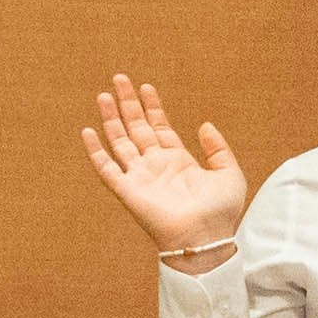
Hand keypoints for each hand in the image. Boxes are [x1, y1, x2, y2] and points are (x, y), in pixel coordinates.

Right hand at [86, 73, 254, 257]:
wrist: (205, 238)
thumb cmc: (220, 213)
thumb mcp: (228, 173)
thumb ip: (217, 149)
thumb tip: (205, 125)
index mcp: (178, 162)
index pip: (160, 127)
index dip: (153, 106)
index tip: (146, 86)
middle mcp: (156, 167)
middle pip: (137, 128)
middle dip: (128, 103)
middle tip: (119, 78)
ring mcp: (141, 178)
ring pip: (120, 142)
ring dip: (111, 119)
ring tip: (103, 95)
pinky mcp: (128, 191)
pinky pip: (107, 169)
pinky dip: (96, 151)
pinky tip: (88, 132)